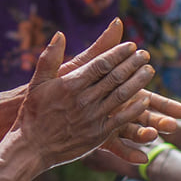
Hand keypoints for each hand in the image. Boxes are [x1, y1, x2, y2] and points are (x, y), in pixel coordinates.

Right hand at [12, 21, 171, 168]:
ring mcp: (92, 118)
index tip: (131, 45)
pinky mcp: (97, 135)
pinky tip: (144, 101)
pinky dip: (134, 109)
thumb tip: (59, 34)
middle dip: (133, 64)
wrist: (31, 146)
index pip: (101, 63)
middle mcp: (84, 99)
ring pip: (121, 96)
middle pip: (115, 77)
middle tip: (146, 54)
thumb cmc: (33, 112)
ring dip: (138, 82)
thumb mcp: (38, 81)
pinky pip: (121, 120)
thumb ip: (50, 57)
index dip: (118, 53)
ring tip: (149, 71)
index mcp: (71, 84)